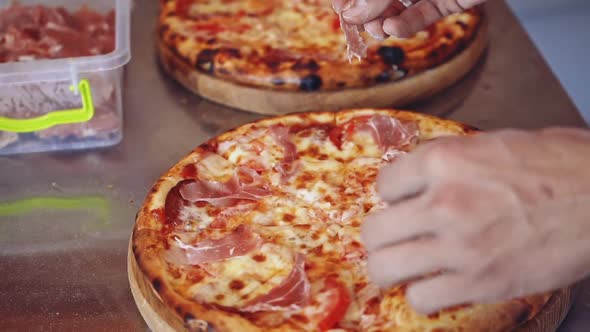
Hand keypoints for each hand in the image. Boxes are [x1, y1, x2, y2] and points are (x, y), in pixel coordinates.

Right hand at [333, 0, 485, 38]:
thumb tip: (351, 15)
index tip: (338, 9)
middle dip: (365, 12)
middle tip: (357, 26)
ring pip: (395, 9)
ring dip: (382, 22)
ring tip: (379, 29)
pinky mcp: (445, 1)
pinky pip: (420, 16)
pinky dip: (406, 25)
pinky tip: (394, 28)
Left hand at [362, 128, 589, 313]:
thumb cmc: (558, 165)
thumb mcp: (492, 145)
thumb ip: (448, 163)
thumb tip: (417, 180)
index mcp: (443, 160)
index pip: (384, 184)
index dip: (394, 195)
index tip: (404, 202)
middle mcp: (443, 202)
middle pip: (374, 231)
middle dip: (382, 236)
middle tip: (396, 238)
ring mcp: (459, 246)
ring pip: (385, 268)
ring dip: (391, 268)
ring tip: (404, 266)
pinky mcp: (480, 282)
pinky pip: (420, 299)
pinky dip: (422, 295)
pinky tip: (436, 285)